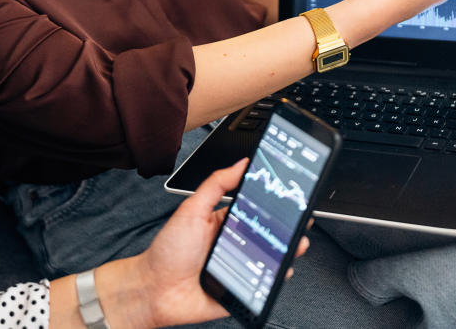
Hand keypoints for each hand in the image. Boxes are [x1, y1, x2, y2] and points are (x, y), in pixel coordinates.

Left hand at [104, 159, 309, 328]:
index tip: (288, 195)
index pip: (254, 209)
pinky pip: (265, 284)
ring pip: (270, 258)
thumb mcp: (191, 209)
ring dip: (287, 251)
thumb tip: (240, 163)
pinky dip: (277, 278)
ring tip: (297, 243)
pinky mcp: (241, 290)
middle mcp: (234, 244)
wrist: (154, 290)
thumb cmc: (168, 251)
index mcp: (224, 222)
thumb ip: (216, 184)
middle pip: (267, 234)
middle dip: (287, 227)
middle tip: (301, 219)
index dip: (272, 203)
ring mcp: (239, 267)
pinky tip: (282, 269)